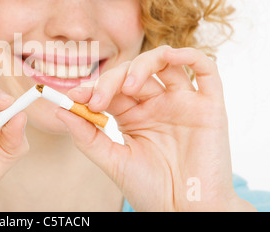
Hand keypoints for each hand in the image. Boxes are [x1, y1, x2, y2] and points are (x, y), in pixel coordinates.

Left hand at [57, 46, 254, 211]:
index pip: (111, 88)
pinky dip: (189, 55)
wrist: (184, 212)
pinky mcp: (209, 105)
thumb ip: (86, 135)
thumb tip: (60, 110)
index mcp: (134, 114)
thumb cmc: (150, 189)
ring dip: (143, 64)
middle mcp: (157, 104)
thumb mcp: (112, 160)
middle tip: (97, 100)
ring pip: (164, 62)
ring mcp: (183, 102)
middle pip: (133, 72)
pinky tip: (171, 57)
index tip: (73, 96)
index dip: (92, 87)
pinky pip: (205, 69)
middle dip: (111, 80)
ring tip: (127, 86)